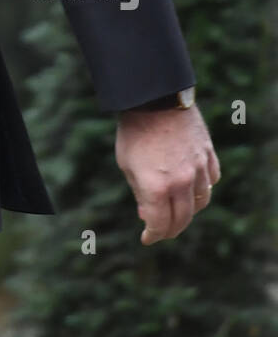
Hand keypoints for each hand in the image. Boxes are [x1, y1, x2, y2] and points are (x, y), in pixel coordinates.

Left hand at [115, 104, 220, 244]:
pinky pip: (211, 181)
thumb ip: (139, 192)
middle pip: (182, 219)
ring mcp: (197, 169)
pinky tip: (192, 189)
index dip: (152, 235)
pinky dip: (203, 190)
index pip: (159, 224)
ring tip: (177, 211)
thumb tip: (146, 214)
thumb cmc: (134, 130)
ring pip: (200, 203)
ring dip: (188, 211)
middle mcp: (181, 182)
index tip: (146, 238)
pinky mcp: (207, 155)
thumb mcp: (126, 163)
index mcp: (156, 187)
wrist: (154, 98)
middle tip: (162, 231)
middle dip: (170, 229)